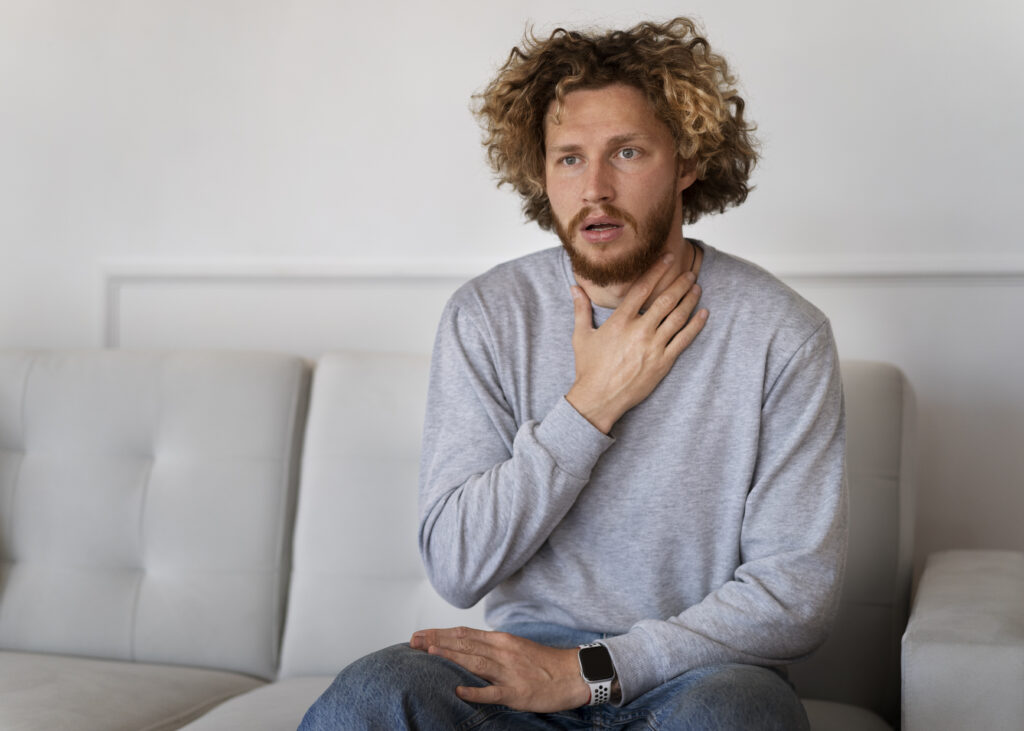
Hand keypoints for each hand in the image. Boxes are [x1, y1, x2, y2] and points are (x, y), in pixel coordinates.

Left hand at [410, 626, 589, 711]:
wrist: (572, 674)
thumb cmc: (543, 662)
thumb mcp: (515, 647)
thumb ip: (492, 647)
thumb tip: (467, 647)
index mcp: (501, 640)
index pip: (464, 634)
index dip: (439, 634)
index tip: (419, 634)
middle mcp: (502, 652)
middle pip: (464, 644)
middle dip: (436, 642)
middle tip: (413, 641)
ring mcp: (508, 672)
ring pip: (474, 663)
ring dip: (451, 657)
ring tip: (429, 654)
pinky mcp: (516, 692)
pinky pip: (492, 692)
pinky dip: (474, 691)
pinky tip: (458, 691)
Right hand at [566, 253, 707, 432]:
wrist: (599, 398)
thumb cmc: (589, 368)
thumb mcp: (581, 336)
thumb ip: (581, 310)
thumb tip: (574, 288)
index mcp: (620, 321)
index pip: (642, 288)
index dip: (657, 271)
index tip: (668, 259)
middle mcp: (639, 330)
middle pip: (665, 300)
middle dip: (680, 284)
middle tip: (689, 272)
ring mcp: (653, 346)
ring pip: (677, 317)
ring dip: (689, 300)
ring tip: (697, 288)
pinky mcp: (663, 362)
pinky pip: (683, 340)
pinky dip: (695, 325)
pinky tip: (703, 314)